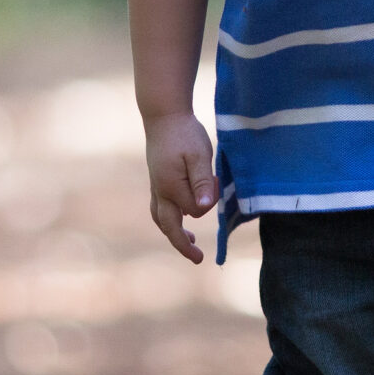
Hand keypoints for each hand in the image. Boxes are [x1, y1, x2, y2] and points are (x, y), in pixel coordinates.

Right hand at [144, 111, 218, 264]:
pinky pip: (161, 208)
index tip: (216, 183)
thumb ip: (202, 181)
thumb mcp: (198, 155)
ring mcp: (156, 187)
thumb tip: (203, 208)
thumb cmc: (185, 133)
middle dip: (182, 244)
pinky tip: (182, 218)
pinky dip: (170, 219)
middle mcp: (160, 191)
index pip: (193, 210)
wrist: (163, 115)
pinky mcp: (157, 181)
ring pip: (162, 218)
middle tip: (198, 258)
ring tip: (190, 243)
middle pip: (169, 226)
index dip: (208, 202)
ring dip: (174, 233)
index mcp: (170, 187)